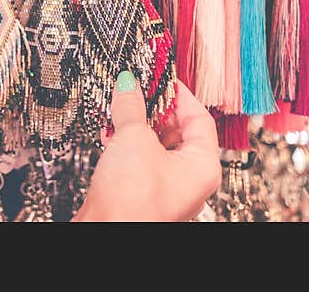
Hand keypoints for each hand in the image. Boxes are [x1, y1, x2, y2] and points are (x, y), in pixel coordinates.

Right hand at [75, 74, 220, 221]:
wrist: (105, 232)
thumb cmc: (132, 201)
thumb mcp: (133, 138)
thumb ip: (132, 106)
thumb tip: (129, 84)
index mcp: (203, 166)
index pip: (200, 118)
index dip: (179, 93)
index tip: (160, 77)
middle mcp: (189, 180)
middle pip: (178, 131)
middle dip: (154, 107)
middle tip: (137, 88)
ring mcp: (165, 188)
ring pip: (156, 145)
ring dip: (137, 123)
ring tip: (120, 105)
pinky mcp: (141, 193)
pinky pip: (139, 159)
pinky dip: (126, 142)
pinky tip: (110, 129)